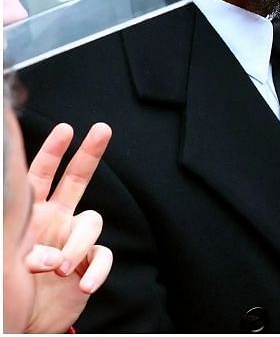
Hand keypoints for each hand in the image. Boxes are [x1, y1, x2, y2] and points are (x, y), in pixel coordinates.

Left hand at [24, 122, 113, 334]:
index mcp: (29, 215)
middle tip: (102, 129)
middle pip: (77, 179)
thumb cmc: (4, 292)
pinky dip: (96, 271)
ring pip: (92, 223)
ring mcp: (73, 242)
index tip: (65, 129)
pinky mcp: (88, 265)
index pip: (41, 176)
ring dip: (77, 246)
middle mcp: (54, 222)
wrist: (20, 326)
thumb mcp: (6, 254)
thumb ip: (23, 236)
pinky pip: (103, 257)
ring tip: (60, 268)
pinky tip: (82, 284)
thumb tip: (44, 237)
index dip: (53, 151)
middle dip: (89, 153)